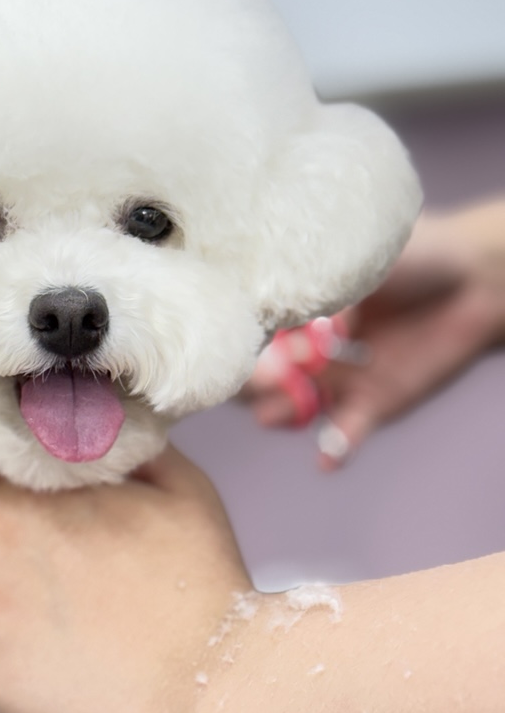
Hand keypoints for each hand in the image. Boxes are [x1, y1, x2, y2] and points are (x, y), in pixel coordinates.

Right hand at [245, 201, 504, 467]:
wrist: (474, 278)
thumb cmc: (415, 254)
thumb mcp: (359, 258)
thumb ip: (327, 289)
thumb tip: (308, 325)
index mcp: (292, 310)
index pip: (246, 333)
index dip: (237, 342)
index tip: (240, 342)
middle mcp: (303, 349)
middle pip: (256, 379)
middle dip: (253, 382)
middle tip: (271, 375)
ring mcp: (333, 381)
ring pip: (288, 409)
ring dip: (281, 412)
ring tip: (281, 411)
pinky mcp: (369, 406)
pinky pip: (342, 434)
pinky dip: (332, 450)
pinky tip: (328, 458)